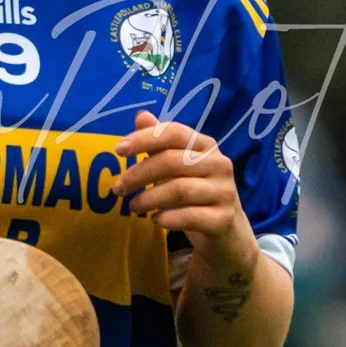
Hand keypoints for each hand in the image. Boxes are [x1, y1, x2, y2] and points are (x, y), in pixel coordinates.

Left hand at [112, 110, 253, 261]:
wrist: (227, 231)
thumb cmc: (196, 193)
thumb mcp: (177, 166)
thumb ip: (160, 143)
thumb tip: (140, 116)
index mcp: (206, 145)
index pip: (174, 132)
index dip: (145, 138)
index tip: (118, 150)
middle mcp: (219, 164)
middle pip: (172, 161)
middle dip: (139, 174)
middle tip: (118, 188)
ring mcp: (224, 192)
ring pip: (180, 190)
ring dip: (149, 199)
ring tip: (133, 206)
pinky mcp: (223, 218)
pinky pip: (190, 217)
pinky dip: (167, 219)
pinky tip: (156, 220)